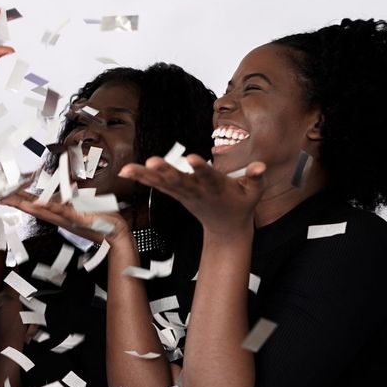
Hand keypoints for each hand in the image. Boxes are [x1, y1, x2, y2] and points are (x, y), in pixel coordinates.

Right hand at [0, 190, 131, 245]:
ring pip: (42, 209)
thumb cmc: (100, 220)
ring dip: (26, 203)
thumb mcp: (82, 206)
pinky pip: (61, 211)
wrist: (114, 232)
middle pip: (32, 206)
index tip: (3, 194)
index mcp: (58, 212)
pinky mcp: (77, 218)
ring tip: (10, 199)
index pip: (33, 203)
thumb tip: (66, 185)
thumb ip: (72, 198)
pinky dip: (49, 206)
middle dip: (14, 201)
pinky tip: (38, 203)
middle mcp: (58, 216)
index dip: (18, 198)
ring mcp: (66, 218)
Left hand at [119, 154, 265, 235]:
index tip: (192, 159)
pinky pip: (157, 185)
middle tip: (153, 162)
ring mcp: (184, 194)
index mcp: (217, 189)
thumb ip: (256, 178)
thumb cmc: (241, 204)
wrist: (226, 228)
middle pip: (180, 181)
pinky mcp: (176, 194)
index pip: (209, 177)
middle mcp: (197, 191)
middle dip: (167, 172)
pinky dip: (142, 178)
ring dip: (146, 176)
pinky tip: (126, 170)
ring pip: (163, 183)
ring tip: (129, 168)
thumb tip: (260, 166)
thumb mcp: (255, 193)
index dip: (201, 169)